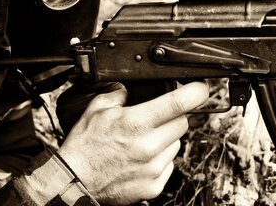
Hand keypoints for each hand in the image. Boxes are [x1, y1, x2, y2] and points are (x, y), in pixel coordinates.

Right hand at [58, 81, 208, 204]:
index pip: (179, 102)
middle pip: (182, 123)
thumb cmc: (85, 147)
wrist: (75, 181)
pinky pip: (168, 165)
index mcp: (137, 123)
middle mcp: (149, 146)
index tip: (200, 88)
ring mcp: (154, 169)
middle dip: (173, 117)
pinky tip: (140, 158)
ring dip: (165, 139)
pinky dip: (159, 160)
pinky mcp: (154, 186)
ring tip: (142, 141)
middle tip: (154, 119)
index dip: (196, 92)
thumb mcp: (98, 109)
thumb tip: (133, 87)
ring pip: (176, 144)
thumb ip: (120, 94)